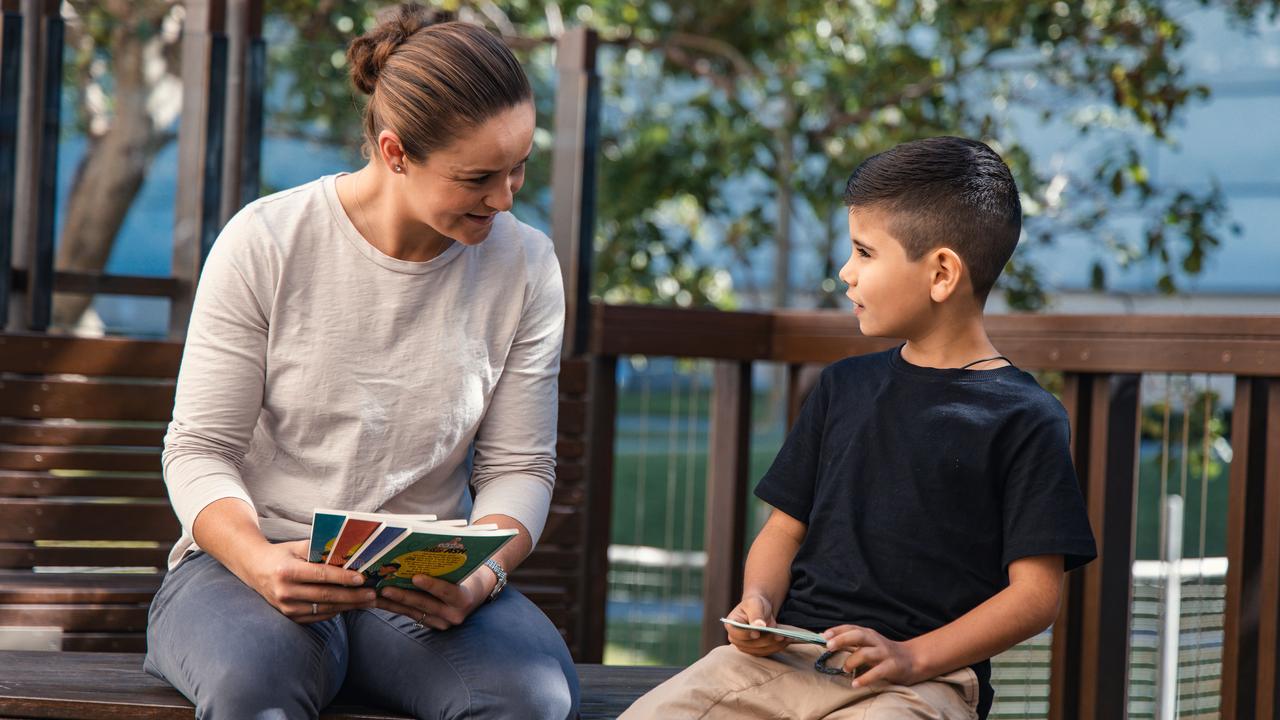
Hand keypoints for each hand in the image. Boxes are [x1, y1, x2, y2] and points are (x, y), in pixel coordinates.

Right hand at [246, 540, 376, 623]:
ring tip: (367, 601)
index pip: (320, 575)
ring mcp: (286, 608)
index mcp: (287, 571)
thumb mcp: (298, 547)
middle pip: (325, 596)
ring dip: (348, 606)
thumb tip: (349, 553)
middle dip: (352, 596)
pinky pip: (317, 616)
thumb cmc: (282, 555)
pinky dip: (336, 611)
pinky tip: (350, 606)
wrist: (256, 570)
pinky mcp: (289, 617)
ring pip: (324, 609)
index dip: (343, 577)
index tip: (362, 578)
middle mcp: (285, 592)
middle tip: (372, 594)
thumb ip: (320, 549)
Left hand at [376, 571, 489, 629]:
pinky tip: (381, 601)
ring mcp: (442, 623)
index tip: (415, 577)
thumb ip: (448, 563)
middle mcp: (453, 615)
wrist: (475, 593)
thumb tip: (430, 543)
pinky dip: (396, 607)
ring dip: (393, 603)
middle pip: (425, 604)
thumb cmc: (467, 575)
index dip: (431, 585)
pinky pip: (410, 615)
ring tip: (376, 595)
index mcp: (463, 599)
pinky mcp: (431, 625)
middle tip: (385, 588)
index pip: (447, 591)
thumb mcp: (462, 569)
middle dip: (403, 596)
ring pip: (413, 612)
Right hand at [723, 594, 788, 655]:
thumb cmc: (755, 604)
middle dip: (766, 640)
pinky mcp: (756, 650)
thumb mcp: (754, 604)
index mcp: (731, 625)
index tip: (757, 633)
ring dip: (774, 645)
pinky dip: (778, 647)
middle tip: (779, 635)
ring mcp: (746, 646)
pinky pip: (767, 651)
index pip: (737, 634)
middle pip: (751, 644)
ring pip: (760, 650)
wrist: (761, 609)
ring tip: (786, 638)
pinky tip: (786, 640)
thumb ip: (756, 615)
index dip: (747, 635)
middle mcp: (736, 638)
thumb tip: (758, 626)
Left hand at [823, 625, 921, 686]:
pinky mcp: (892, 667)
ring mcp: (884, 653)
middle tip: (829, 646)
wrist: (912, 660)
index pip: (851, 628)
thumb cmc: (884, 652)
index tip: (823, 635)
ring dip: (852, 661)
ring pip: (866, 653)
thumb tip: (829, 642)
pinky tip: (855, 684)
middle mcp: (876, 641)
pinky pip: (877, 672)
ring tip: (844, 669)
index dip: (837, 630)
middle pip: (858, 636)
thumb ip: (852, 643)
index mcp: (869, 634)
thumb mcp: (868, 644)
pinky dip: (865, 678)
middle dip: (842, 639)